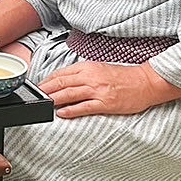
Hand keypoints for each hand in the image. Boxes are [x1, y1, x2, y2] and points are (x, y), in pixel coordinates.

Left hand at [39, 61, 165, 118]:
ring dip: (53, 100)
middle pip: (61, 83)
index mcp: (87, 67)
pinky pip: (83, 107)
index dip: (46, 81)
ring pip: (69, 94)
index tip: (37, 87)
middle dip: (45, 90)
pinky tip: (61, 113)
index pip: (61, 74)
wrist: (146, 82)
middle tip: (35, 96)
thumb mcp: (99, 68)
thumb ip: (81, 74)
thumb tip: (62, 81)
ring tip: (44, 104)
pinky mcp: (105, 103)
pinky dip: (70, 110)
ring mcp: (98, 90)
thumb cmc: (123, 77)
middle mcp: (90, 77)